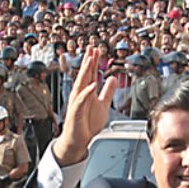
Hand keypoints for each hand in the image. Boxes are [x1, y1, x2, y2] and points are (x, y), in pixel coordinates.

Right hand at [52, 47, 120, 165]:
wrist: (79, 140)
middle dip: (88, 61)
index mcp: (87, 91)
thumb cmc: (88, 124)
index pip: (90, 73)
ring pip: (81, 83)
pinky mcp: (76, 111)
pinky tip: (92, 85)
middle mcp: (80, 94)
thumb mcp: (103, 105)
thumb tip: (112, 78)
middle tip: (91, 47)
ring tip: (90, 60)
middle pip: (84, 74)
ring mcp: (77, 102)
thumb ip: (108, 91)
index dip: (93, 61)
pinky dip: (86, 92)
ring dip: (85, 71)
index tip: (97, 49)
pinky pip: (81, 100)